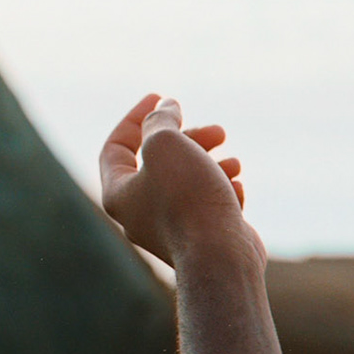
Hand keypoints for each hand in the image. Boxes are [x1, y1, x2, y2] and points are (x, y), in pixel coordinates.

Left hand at [100, 93, 263, 268]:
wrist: (220, 256)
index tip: (161, 97)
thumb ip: (160, 121)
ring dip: (213, 162)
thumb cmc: (188, 198)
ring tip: (234, 162)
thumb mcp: (166, 144)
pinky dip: (224, 188)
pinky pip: (209, 203)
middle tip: (218, 131)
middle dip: (190, 139)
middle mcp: (140, 213)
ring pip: (189, 181)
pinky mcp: (202, 238)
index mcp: (119, 194)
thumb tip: (165, 109)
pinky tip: (237, 187)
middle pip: (159, 162)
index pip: (116, 147)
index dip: (136, 117)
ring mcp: (171, 228)